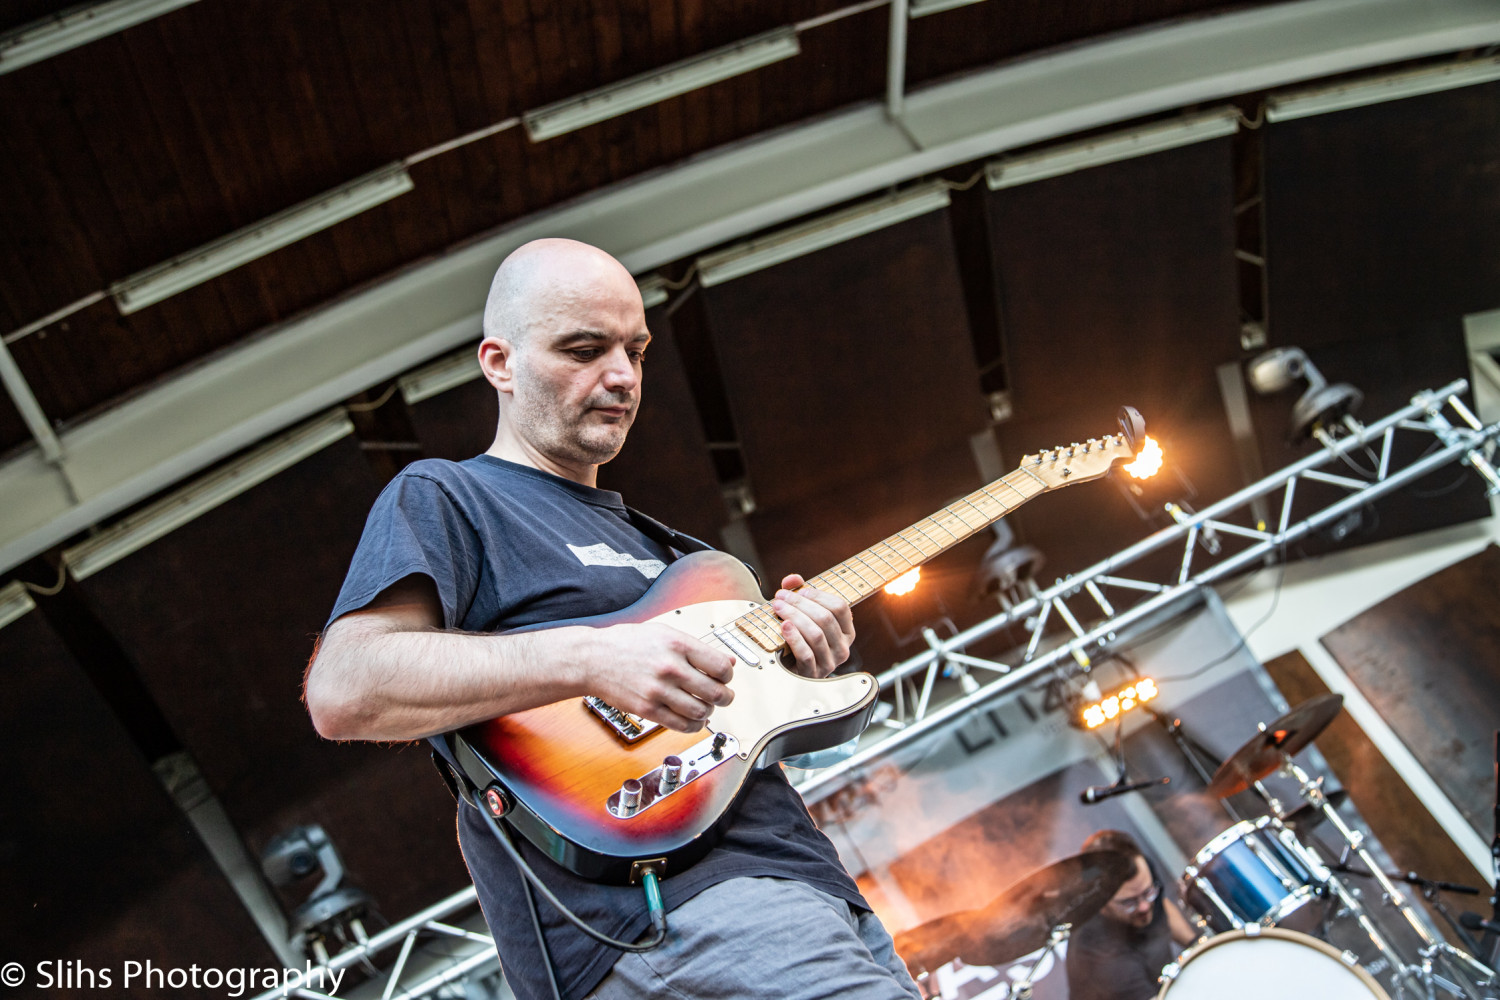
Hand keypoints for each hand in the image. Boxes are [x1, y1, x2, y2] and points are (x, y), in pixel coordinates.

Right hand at [577, 622, 735, 732]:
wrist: (592, 658)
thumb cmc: (626, 643)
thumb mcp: (664, 633)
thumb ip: (697, 648)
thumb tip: (728, 662)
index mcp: (677, 645)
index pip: (720, 667)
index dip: (728, 676)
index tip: (725, 678)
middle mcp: (670, 667)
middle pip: (716, 692)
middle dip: (725, 697)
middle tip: (723, 696)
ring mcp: (658, 690)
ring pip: (701, 712)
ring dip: (708, 712)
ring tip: (704, 706)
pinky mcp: (647, 709)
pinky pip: (681, 725)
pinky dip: (693, 726)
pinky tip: (692, 719)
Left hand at [771, 574, 855, 677]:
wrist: (786, 669)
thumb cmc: (797, 638)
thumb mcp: (801, 614)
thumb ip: (798, 593)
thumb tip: (792, 579)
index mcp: (846, 632)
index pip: (840, 607)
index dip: (819, 596)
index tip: (800, 591)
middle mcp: (842, 648)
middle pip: (825, 618)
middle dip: (800, 604)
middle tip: (780, 597)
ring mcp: (829, 663)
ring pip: (816, 634)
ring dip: (794, 617)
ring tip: (778, 608)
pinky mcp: (813, 673)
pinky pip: (806, 653)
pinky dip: (794, 638)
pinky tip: (784, 626)